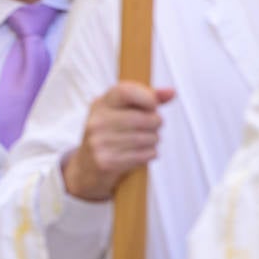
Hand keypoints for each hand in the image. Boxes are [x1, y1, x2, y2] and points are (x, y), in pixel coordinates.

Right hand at [62, 81, 175, 201]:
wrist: (86, 167)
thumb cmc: (110, 134)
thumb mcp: (120, 112)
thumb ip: (147, 99)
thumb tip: (172, 92)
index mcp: (100, 104)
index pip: (125, 92)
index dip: (147, 97)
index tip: (153, 105)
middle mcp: (97, 122)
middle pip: (144, 118)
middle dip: (156, 123)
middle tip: (152, 126)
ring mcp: (100, 142)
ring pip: (148, 138)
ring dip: (154, 140)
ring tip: (145, 141)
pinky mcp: (107, 162)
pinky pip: (145, 155)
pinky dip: (150, 154)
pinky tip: (141, 153)